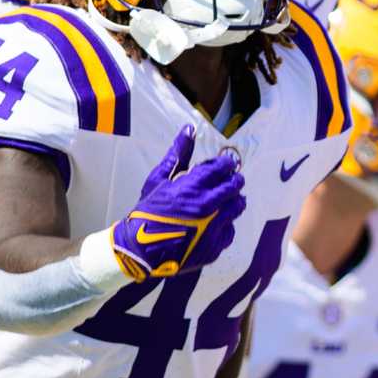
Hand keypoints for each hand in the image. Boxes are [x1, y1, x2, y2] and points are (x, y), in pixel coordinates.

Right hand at [109, 126, 244, 280]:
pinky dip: (225, 224)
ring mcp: (213, 227)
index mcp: (192, 187)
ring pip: (238, 206)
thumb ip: (178, 154)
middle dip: (232, 180)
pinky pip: (231, 229)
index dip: (225, 164)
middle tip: (226, 181)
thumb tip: (189, 129)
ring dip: (233, 200)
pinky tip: (213, 222)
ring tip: (220, 201)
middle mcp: (207, 206)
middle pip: (235, 185)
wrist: (139, 248)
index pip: (223, 167)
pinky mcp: (215, 246)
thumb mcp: (158, 179)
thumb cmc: (148, 211)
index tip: (224, 165)